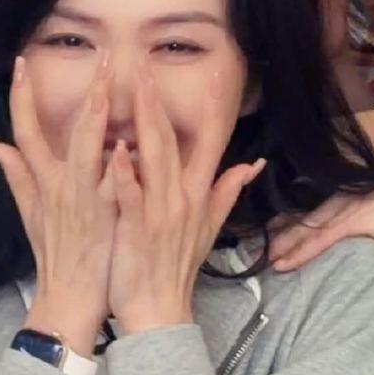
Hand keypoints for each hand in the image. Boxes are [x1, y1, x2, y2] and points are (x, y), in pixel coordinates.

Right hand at [0, 54, 117, 356]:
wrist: (68, 297)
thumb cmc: (54, 252)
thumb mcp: (28, 210)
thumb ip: (15, 172)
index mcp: (42, 180)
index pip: (24, 129)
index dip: (20, 96)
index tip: (20, 62)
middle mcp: (60, 185)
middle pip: (66, 131)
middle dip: (82, 94)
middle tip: (100, 60)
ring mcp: (83, 200)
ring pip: (87, 153)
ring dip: (95, 121)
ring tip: (107, 89)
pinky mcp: (104, 218)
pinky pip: (111, 188)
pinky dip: (116, 168)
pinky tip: (125, 146)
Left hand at [106, 62, 264, 330]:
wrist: (159, 309)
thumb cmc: (176, 266)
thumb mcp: (207, 227)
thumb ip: (227, 191)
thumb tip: (255, 164)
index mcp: (198, 194)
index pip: (213, 141)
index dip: (216, 107)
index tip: (218, 74)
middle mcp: (183, 197)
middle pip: (176, 140)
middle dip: (164, 102)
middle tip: (150, 65)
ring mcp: (160, 212)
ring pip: (156, 159)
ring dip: (146, 123)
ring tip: (135, 88)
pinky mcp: (138, 229)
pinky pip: (132, 196)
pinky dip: (127, 174)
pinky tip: (118, 151)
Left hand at [269, 179, 373, 269]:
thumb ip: (367, 221)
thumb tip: (361, 232)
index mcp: (347, 195)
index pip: (310, 209)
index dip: (288, 221)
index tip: (270, 232)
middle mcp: (341, 198)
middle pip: (300, 217)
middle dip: (277, 233)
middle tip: (254, 247)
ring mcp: (345, 209)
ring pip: (304, 229)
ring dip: (282, 247)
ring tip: (262, 261)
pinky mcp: (352, 222)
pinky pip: (319, 240)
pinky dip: (300, 253)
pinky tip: (283, 264)